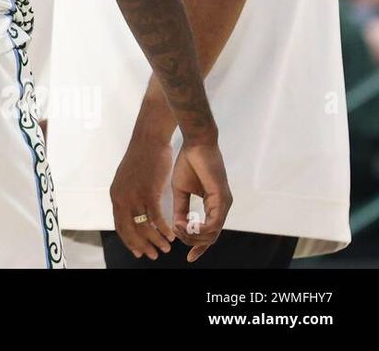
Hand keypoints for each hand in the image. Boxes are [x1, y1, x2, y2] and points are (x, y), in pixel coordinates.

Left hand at [109, 134, 176, 259]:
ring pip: (144, 227)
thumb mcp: (129, 180)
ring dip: (155, 240)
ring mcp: (134, 196)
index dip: (129, 241)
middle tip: (153, 255)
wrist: (148, 141)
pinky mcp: (148, 193)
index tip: (138, 251)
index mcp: (116, 195)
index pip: (120, 225)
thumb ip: (129, 196)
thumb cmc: (143, 158)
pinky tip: (171, 234)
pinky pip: (156, 218)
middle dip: (142, 246)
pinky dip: (164, 229)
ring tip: (165, 248)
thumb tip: (133, 211)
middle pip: (130, 231)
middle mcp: (121, 198)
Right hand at [171, 138, 231, 261]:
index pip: (209, 233)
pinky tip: (186, 224)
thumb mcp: (181, 190)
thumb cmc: (188, 163)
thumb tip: (179, 226)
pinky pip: (214, 223)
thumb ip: (181, 209)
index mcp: (213, 205)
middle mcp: (222, 207)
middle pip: (210, 237)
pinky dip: (199, 228)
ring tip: (178, 227)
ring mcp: (224, 203)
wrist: (195, 143)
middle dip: (191, 241)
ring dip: (193, 235)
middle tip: (175, 232)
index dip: (199, 247)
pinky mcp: (222, 198)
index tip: (189, 257)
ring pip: (212, 233)